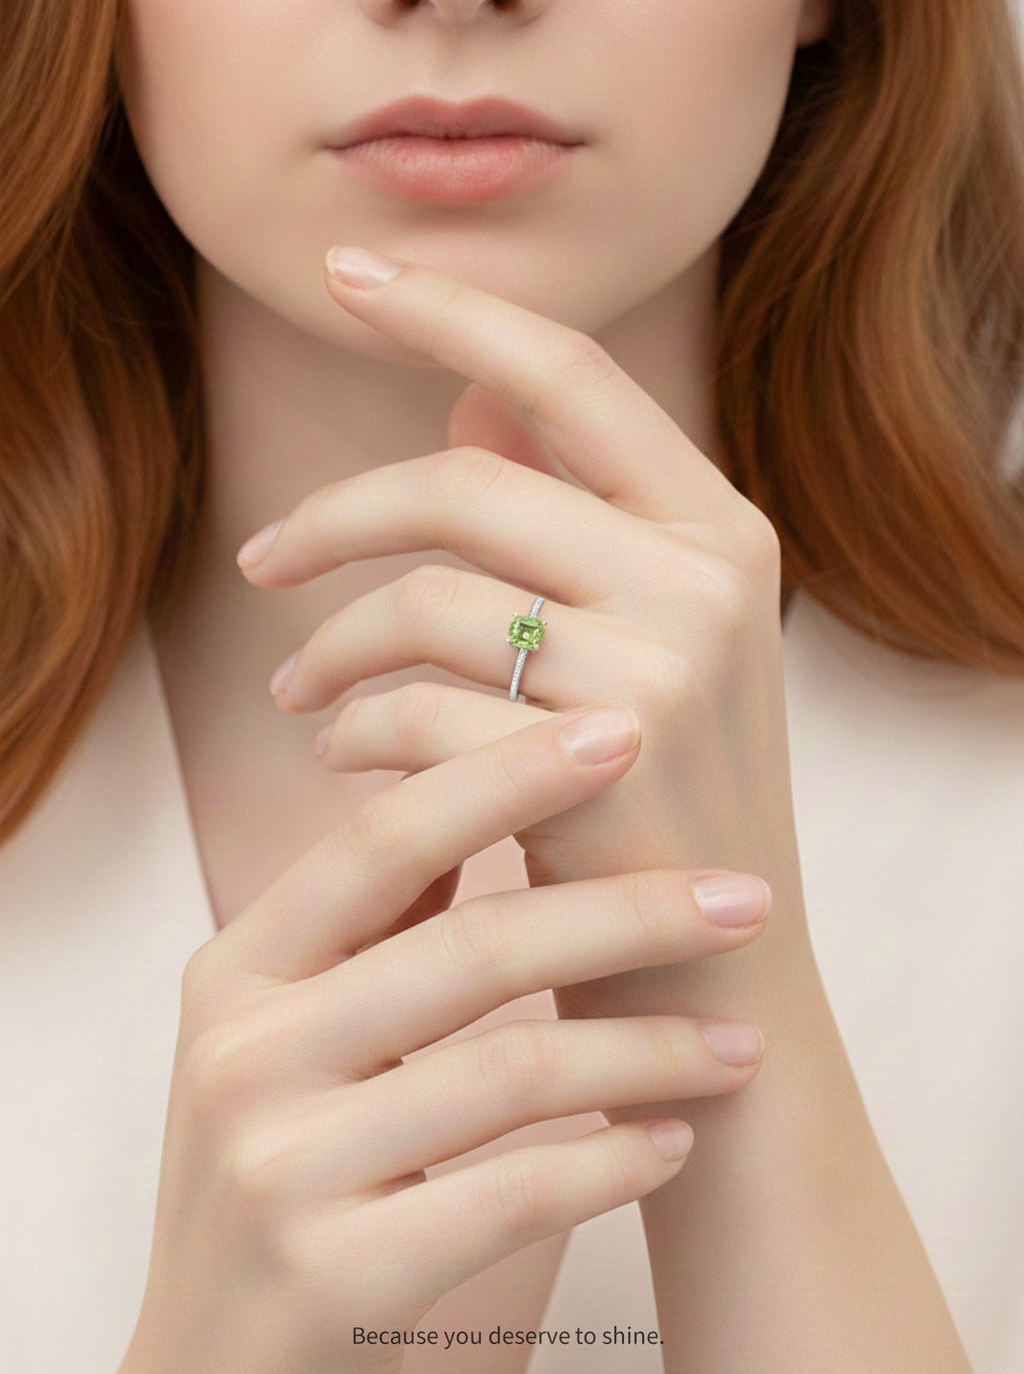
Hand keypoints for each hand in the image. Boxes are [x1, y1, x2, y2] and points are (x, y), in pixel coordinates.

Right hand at [121, 709, 767, 1373]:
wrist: (221, 1371)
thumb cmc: (294, 1174)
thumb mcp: (300, 1033)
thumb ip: (377, 925)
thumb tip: (480, 793)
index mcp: (238, 970)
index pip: (385, 838)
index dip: (507, 772)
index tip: (624, 731)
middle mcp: (241, 1053)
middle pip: (473, 947)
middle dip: (628, 911)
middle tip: (744, 895)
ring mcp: (276, 1167)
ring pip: (512, 1069)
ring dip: (650, 1049)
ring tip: (743, 1044)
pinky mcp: (329, 1277)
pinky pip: (512, 1194)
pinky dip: (611, 1160)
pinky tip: (673, 1141)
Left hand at [238, 246, 802, 1025]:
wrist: (713, 976)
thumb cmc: (657, 799)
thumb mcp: (647, 639)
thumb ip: (566, 509)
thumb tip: (463, 384)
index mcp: (718, 522)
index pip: (569, 369)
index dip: (451, 308)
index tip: (350, 269)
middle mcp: (707, 571)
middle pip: (463, 480)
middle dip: (333, 519)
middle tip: (260, 563)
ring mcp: (665, 660)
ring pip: (425, 598)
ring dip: (331, 647)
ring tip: (297, 693)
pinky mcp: (601, 755)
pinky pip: (416, 708)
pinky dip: (353, 730)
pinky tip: (340, 756)